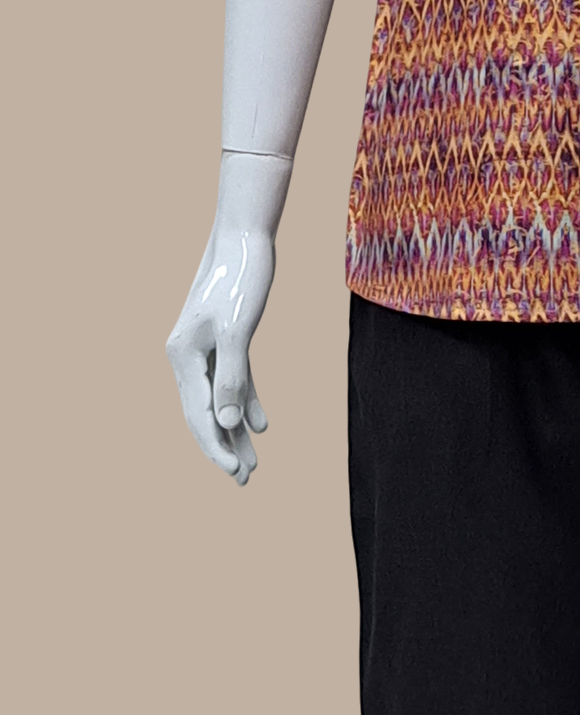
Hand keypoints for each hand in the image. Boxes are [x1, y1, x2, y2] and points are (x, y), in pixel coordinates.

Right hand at [166, 220, 275, 485]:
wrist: (245, 233)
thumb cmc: (241, 277)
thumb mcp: (237, 330)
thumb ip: (230, 377)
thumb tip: (229, 424)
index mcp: (183, 356)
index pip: (198, 414)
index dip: (216, 446)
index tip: (236, 473)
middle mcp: (188, 354)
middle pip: (206, 412)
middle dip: (225, 446)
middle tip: (245, 481)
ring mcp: (206, 346)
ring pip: (221, 397)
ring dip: (237, 429)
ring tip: (253, 464)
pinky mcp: (226, 336)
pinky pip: (234, 378)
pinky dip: (247, 399)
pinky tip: (261, 424)